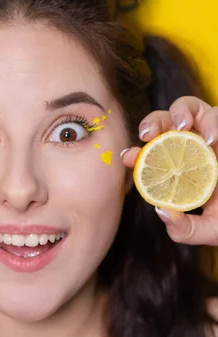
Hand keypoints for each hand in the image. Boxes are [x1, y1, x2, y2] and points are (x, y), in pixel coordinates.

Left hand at [121, 96, 217, 245]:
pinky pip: (217, 112)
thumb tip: (161, 212)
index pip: (152, 154)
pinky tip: (211, 138)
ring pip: (188, 107)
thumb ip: (185, 230)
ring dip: (179, 113)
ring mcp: (214, 133)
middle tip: (147, 136)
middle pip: (164, 122)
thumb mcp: (212, 229)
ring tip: (182, 129)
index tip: (128, 157)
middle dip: (151, 123)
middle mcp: (195, 146)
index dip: (136, 153)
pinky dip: (212, 121)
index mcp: (183, 167)